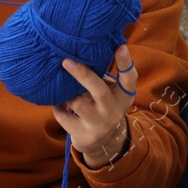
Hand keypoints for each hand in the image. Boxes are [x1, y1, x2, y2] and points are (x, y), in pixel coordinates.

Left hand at [54, 44, 137, 166]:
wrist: (103, 142)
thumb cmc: (104, 106)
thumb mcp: (113, 93)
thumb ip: (106, 75)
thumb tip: (90, 45)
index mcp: (124, 97)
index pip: (129, 79)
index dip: (125, 63)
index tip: (120, 46)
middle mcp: (114, 111)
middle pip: (100, 91)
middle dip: (83, 75)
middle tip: (66, 61)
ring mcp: (98, 125)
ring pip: (77, 103)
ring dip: (67, 93)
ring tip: (62, 87)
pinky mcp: (84, 135)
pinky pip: (63, 116)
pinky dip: (58, 106)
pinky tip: (59, 103)